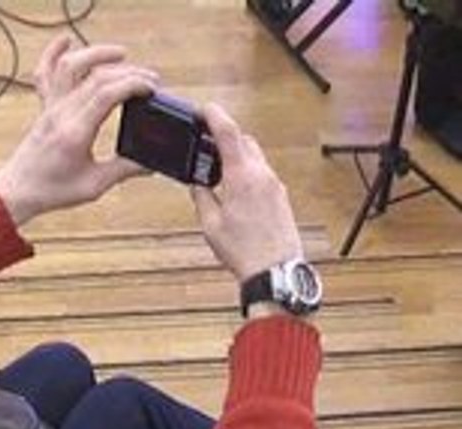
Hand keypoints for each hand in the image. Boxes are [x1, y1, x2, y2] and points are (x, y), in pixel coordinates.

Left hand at [0, 36, 158, 224]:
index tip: (152, 89)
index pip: (106, 94)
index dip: (133, 84)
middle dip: (129, 72)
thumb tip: (150, 164)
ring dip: (97, 53)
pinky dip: (53, 53)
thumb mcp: (94, 185)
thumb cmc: (52, 191)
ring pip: (71, 66)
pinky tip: (67, 40)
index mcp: (75, 133)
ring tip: (121, 54)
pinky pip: (45, 73)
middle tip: (150, 81)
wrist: (17, 192)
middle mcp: (61, 113)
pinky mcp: (45, 107)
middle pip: (97, 77)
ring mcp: (51, 107)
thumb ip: (124, 170)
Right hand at [191, 103, 304, 282]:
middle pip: (244, 140)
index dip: (214, 116)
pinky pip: (262, 173)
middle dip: (225, 136)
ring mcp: (275, 185)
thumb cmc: (244, 251)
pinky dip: (247, 171)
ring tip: (217, 170)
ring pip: (255, 156)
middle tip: (206, 141)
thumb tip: (196, 184)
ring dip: (237, 155)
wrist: (275, 270)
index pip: (229, 132)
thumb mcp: (211, 224)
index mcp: (243, 176)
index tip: (204, 108)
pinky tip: (234, 188)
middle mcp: (263, 175)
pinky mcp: (281, 197)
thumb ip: (202, 196)